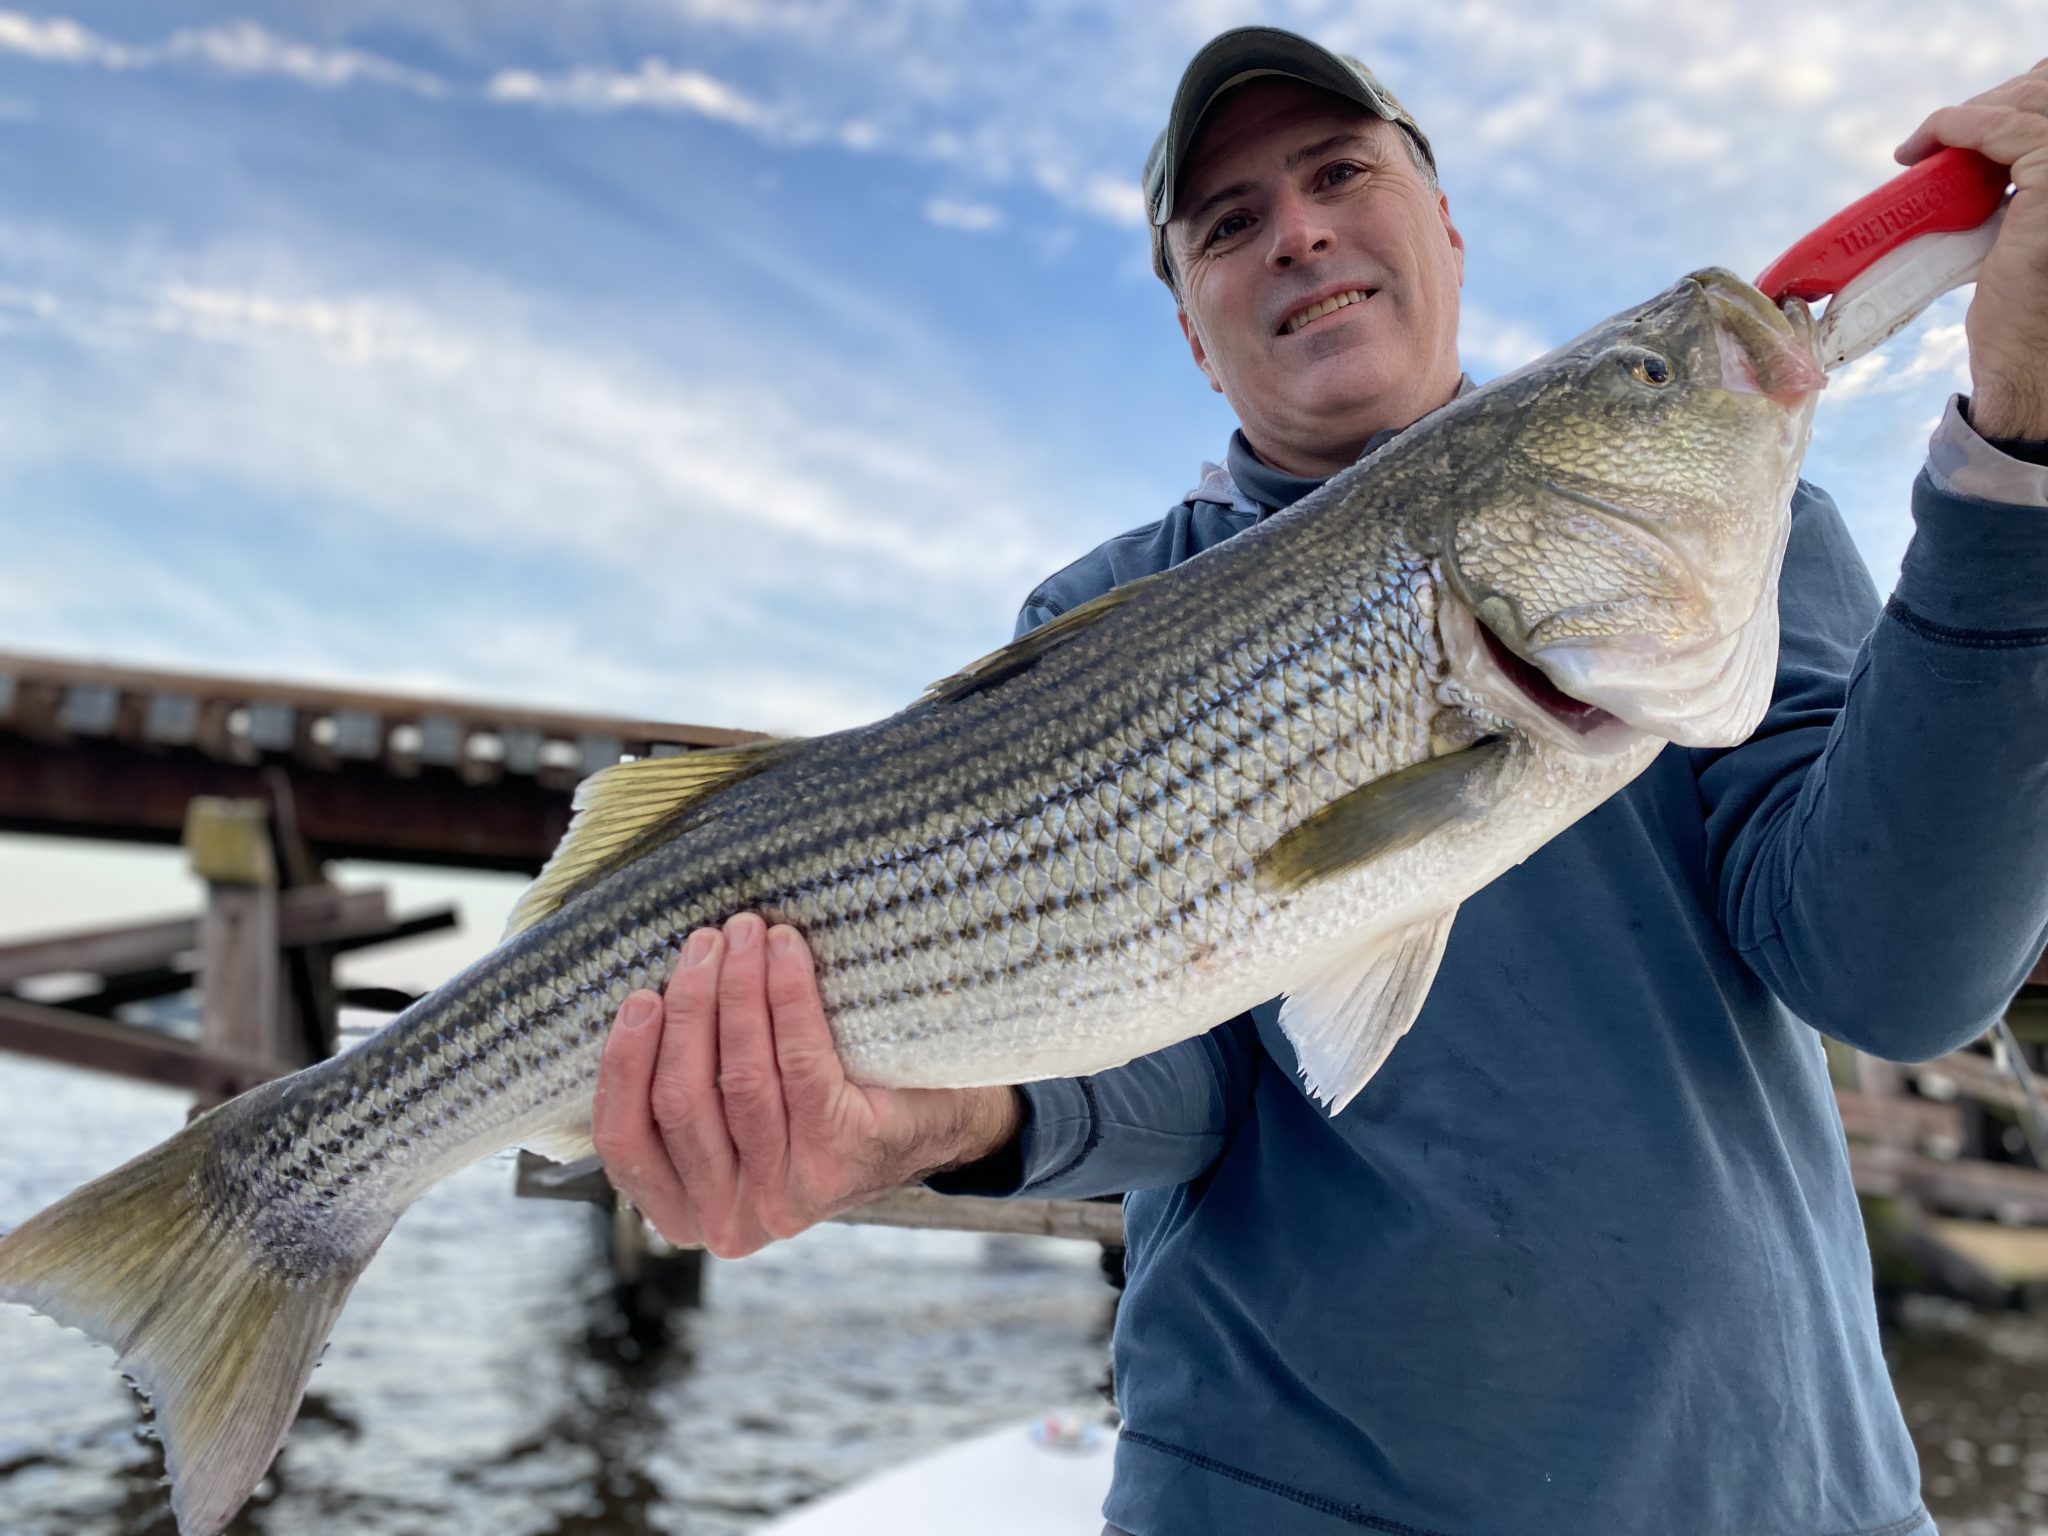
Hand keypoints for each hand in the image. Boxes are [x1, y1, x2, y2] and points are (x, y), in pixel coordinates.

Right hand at [591, 912, 1021, 1257]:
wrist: (937, 1124)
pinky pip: (801, 1062)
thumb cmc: (818, 1108)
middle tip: (702, 942)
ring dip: (736, 991)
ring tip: (743, 933)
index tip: (639, 999)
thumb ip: (687, 1092)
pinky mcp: (843, 1155)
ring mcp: (790, 1193)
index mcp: (686, 1212)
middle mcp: (732, 1219)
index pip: (625, 1142)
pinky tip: (785, 951)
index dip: (623, 1065)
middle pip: (681, 1099)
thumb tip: (642, 1003)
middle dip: (688, 1008)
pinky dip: (788, 997)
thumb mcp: (733, 1121)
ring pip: (741, 1078)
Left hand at [1896, 60, 2047, 439]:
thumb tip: (1982, 159)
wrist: (2030, 366)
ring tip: (1927, 144)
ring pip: (2028, 101)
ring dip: (1971, 113)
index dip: (2024, 97)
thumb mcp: (2030, 231)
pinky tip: (1921, 146)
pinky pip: (1998, 129)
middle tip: (1944, 133)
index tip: (1973, 119)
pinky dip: (1954, 126)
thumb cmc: (2028, 311)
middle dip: (1997, 101)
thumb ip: (2025, 191)